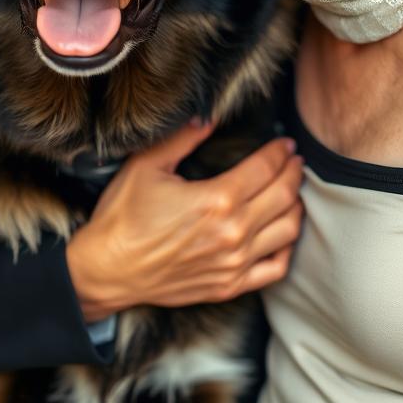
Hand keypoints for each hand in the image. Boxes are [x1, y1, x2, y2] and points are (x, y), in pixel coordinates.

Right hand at [65, 117, 304, 320]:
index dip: (281, 152)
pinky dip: (287, 248)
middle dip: (295, 173)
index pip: (266, 168)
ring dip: (296, 206)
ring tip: (292, 192)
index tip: (286, 144)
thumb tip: (210, 116)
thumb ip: (183, 138)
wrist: (106, 271)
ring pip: (287, 230)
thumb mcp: (147, 166)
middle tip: (295, 161)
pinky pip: (275, 269)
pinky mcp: (230, 286)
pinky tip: (282, 233)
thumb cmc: (123, 217)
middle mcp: (233, 233)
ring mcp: (234, 264)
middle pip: (284, 196)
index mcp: (217, 200)